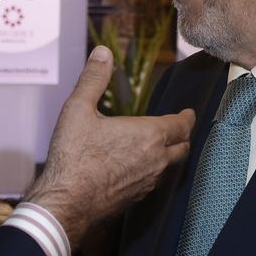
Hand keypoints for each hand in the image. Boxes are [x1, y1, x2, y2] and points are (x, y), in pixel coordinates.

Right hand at [27, 47, 194, 241]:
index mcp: (149, 135)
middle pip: (182, 147)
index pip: (182, 124)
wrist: (66, 202)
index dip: (187, 117)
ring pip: (169, 167)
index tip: (189, 112)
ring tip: (161, 146)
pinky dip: (153, 171)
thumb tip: (102, 52)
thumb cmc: (73, 157)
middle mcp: (155, 160)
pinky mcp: (136, 199)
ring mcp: (148, 182)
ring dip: (169, 154)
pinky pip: (153, 182)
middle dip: (183, 135)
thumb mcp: (78, 109)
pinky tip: (138, 168)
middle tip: (180, 128)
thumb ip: (93, 79)